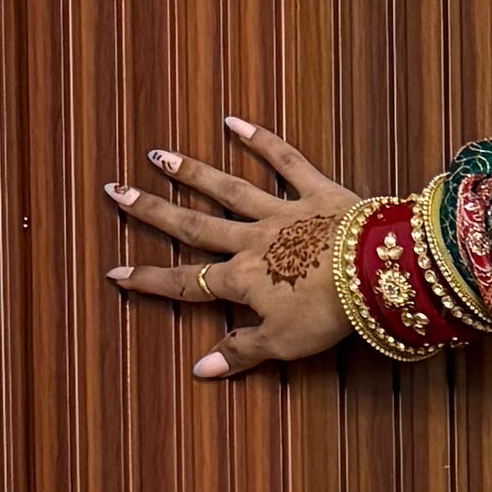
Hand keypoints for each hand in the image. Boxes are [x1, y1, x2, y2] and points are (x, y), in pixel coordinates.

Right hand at [101, 115, 363, 379]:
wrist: (375, 273)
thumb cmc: (329, 313)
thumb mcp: (283, 344)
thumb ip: (240, 352)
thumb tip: (199, 369)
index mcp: (244, 279)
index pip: (188, 283)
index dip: (150, 281)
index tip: (115, 274)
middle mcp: (253, 240)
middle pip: (194, 226)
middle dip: (152, 212)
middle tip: (116, 191)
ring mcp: (283, 212)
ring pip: (228, 191)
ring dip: (191, 173)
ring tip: (158, 156)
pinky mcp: (317, 192)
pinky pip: (286, 162)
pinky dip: (261, 141)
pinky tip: (234, 122)